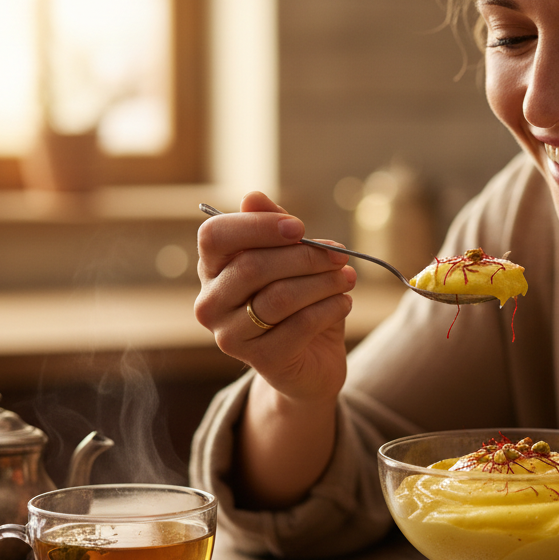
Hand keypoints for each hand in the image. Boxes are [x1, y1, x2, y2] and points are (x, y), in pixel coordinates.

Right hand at [195, 191, 355, 404]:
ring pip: (279, 296)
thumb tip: (252, 196)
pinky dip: (330, 308)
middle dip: (304, 256)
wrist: (311, 362)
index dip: (258, 226)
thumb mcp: (291, 259)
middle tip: (340, 254)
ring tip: (348, 278)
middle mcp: (210, 303)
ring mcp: (230, 336)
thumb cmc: (298, 301)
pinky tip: (344, 303)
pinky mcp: (261, 361)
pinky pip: (300, 325)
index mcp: (212, 269)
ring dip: (323, 282)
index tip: (299, 228)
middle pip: (252, 266)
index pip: (214, 236)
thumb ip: (274, 227)